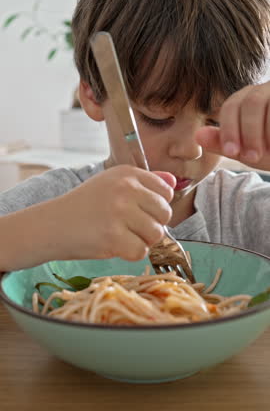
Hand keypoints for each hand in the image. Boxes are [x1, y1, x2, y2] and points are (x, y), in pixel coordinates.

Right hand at [56, 165, 175, 261]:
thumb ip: (146, 182)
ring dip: (142, 240)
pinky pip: (141, 251)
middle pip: (165, 213)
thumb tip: (174, 183)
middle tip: (131, 228)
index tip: (139, 211)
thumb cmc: (85, 206)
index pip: (165, 191)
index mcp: (128, 173)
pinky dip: (130, 253)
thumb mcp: (113, 184)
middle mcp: (126, 188)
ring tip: (122, 236)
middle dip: (152, 225)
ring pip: (156, 233)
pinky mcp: (113, 236)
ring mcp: (119, 212)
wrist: (52, 224)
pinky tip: (114, 245)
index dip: (156, 206)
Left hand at [196, 82, 269, 170]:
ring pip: (266, 102)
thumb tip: (197, 135)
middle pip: (251, 101)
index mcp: (248, 100)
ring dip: (265, 132)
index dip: (228, 129)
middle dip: (248, 131)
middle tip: (251, 157)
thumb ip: (223, 144)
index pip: (231, 106)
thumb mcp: (248, 151)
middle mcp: (266, 89)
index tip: (232, 152)